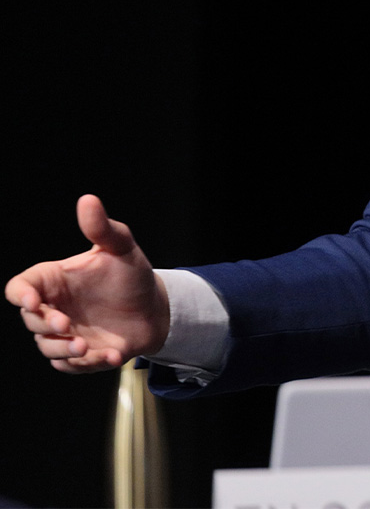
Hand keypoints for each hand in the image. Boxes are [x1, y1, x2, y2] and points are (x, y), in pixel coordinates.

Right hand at [5, 195, 169, 372]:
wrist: (154, 307)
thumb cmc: (131, 274)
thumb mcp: (121, 248)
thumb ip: (102, 228)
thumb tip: (88, 200)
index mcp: (55, 280)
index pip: (21, 286)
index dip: (19, 294)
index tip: (31, 300)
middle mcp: (54, 308)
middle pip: (30, 320)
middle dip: (43, 324)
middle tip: (66, 324)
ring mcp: (65, 334)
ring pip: (47, 347)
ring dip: (62, 350)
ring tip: (85, 346)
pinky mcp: (80, 356)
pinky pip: (72, 366)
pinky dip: (88, 364)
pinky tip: (111, 355)